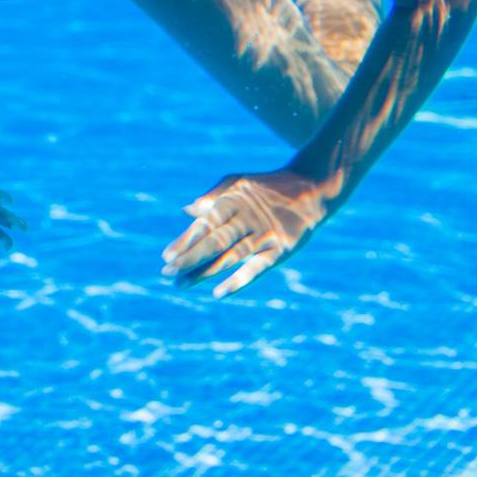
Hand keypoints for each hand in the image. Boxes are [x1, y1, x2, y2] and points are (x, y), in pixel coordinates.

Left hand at [160, 169, 331, 297]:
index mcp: (233, 201)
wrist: (309, 188)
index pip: (204, 224)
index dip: (185, 240)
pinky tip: (219, 292)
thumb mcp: (238, 183)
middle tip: (166, 273)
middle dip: (188, 258)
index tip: (166, 256)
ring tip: (182, 284)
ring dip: (204, 272)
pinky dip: (238, 280)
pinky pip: (256, 268)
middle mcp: (246, 218)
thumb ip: (213, 197)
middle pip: (213, 242)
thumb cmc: (266, 187)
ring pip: (229, 257)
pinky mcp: (280, 249)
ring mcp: (263, 235)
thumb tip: (186, 210)